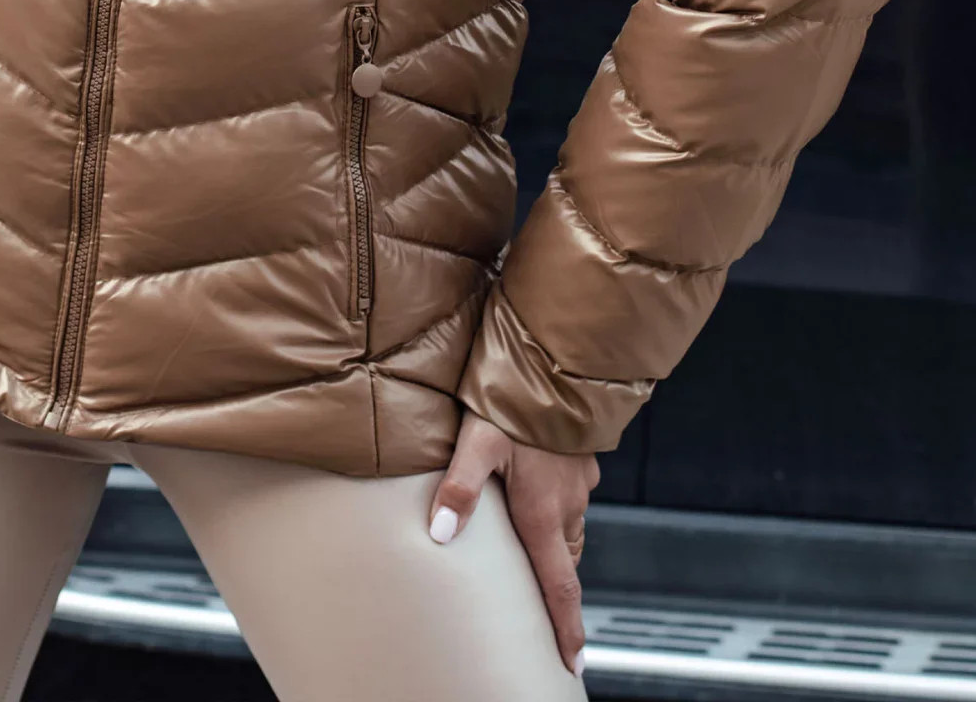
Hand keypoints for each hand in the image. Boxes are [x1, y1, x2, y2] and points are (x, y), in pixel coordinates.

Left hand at [428, 408, 597, 676]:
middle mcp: (568, 503)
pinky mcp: (582, 456)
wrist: (558, 358)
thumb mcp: (477, 441)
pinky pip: (572, 497)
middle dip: (555, 585)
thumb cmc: (513, 398)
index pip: (559, 587)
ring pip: (570, 528)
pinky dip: (559, 509)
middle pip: (563, 560)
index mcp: (543, 513)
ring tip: (531, 548)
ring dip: (554, 544)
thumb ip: (459, 487)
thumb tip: (439, 535)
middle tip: (540, 604)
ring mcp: (579, 480)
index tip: (572, 662)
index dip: (566, 628)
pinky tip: (539, 490)